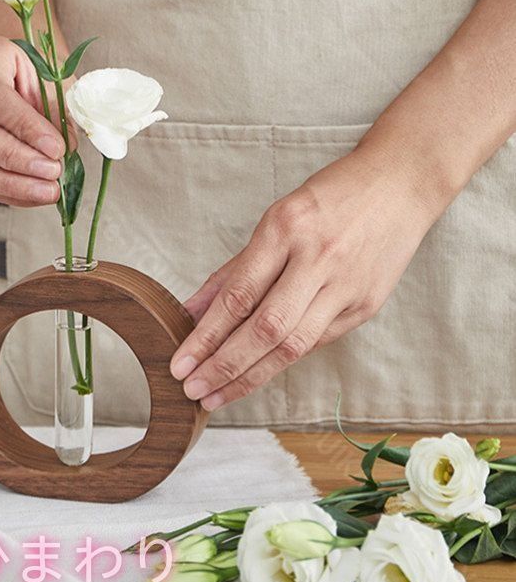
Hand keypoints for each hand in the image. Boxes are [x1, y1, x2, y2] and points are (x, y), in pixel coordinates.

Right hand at [0, 34, 67, 205]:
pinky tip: (32, 196)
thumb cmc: (38, 75)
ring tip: (46, 191)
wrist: (19, 73)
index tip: (56, 149)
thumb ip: (58, 113)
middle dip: (14, 158)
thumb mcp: (54, 82)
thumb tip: (64, 151)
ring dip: (8, 183)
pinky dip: (4, 192)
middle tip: (52, 172)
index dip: (25, 127)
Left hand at [170, 147, 441, 410]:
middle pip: (265, 328)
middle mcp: (317, 259)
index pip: (238, 295)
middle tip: (192, 389)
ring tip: (216, 396)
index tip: (180, 363)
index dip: (206, 335)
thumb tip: (192, 310)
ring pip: (293, 345)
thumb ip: (234, 270)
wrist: (400, 184)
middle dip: (224, 365)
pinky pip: (316, 341)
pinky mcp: (366, 306)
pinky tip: (255, 374)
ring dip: (249, 377)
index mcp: (286, 229)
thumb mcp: (274, 218)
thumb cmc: (329, 197)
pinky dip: (282, 360)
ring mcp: (346, 286)